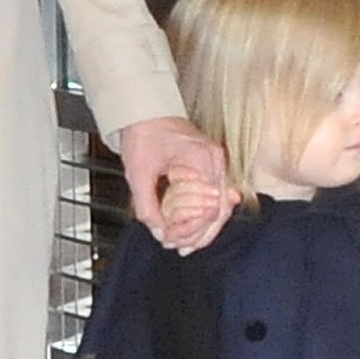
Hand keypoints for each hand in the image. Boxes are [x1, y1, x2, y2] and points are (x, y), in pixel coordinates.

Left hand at [119, 117, 234, 251]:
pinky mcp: (209, 166)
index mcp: (204, 160)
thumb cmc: (143, 133)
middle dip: (200, 233)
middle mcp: (216, 161)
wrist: (144, 110)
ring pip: (220, 205)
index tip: (172, 240)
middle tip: (180, 248)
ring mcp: (216, 163)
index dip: (192, 229)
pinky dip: (203, 214)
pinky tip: (192, 229)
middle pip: (221, 209)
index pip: (211, 207)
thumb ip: (147, 205)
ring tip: (185, 245)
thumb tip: (159, 232)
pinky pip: (213, 196)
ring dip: (203, 227)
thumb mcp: (138, 172)